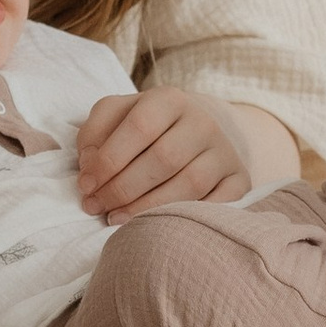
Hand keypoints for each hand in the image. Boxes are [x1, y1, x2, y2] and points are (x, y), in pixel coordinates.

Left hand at [78, 90, 257, 219]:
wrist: (196, 134)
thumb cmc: (146, 130)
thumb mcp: (117, 117)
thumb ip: (94, 132)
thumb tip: (89, 165)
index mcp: (169, 100)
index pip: (139, 127)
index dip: (108, 160)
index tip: (85, 186)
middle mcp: (203, 122)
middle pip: (164, 158)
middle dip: (123, 188)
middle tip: (96, 207)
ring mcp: (225, 152)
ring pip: (189, 184)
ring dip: (147, 208)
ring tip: (116, 219)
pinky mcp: (239, 180)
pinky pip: (218, 204)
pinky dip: (186, 218)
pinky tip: (157, 226)